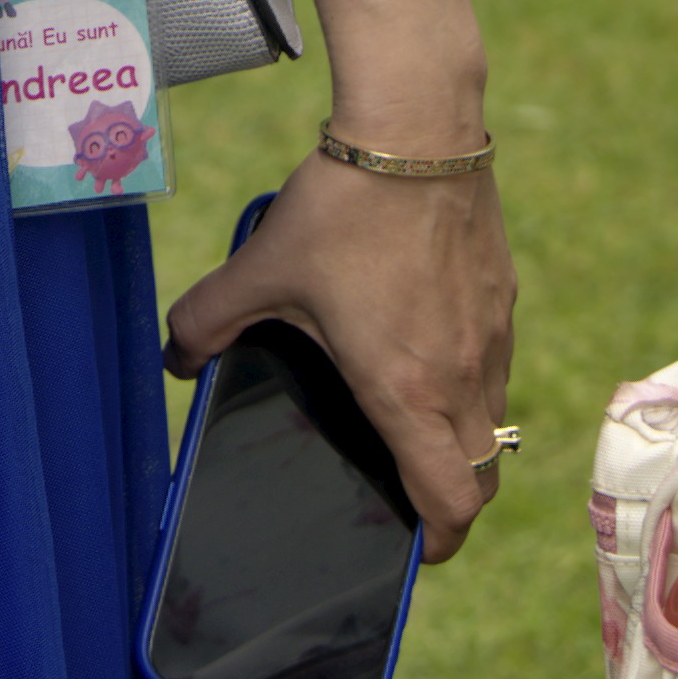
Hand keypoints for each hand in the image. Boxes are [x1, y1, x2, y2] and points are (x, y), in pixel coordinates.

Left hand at [164, 146, 517, 557]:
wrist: (417, 130)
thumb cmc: (341, 208)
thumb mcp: (259, 270)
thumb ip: (206, 321)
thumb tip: (174, 360)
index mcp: (406, 391)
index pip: (451, 503)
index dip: (436, 542)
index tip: (411, 547)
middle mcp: (462, 377)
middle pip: (481, 478)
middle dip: (449, 501)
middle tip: (406, 493)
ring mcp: (493, 338)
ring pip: (493, 423)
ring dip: (461, 441)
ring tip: (410, 421)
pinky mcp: (504, 298)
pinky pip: (496, 367)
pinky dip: (470, 383)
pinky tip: (424, 346)